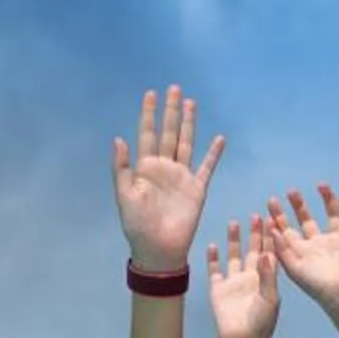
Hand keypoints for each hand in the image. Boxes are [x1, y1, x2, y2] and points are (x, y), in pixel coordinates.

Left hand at [110, 85, 224, 272]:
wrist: (158, 249)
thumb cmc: (137, 225)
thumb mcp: (124, 196)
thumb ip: (122, 168)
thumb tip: (119, 138)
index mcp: (144, 167)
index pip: (147, 134)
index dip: (148, 114)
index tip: (150, 93)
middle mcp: (164, 167)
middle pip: (169, 132)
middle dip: (171, 111)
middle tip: (174, 88)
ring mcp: (181, 176)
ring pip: (186, 143)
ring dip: (189, 124)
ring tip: (191, 103)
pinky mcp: (197, 189)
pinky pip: (206, 167)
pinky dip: (213, 154)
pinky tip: (218, 139)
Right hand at [206, 216, 279, 337]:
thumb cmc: (261, 323)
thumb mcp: (269, 299)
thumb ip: (267, 276)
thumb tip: (266, 253)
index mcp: (266, 279)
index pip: (269, 253)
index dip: (271, 237)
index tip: (273, 220)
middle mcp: (250, 277)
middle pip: (252, 250)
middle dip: (254, 234)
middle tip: (256, 216)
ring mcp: (234, 282)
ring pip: (234, 256)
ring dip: (234, 240)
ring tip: (234, 223)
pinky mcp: (218, 288)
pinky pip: (215, 269)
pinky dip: (213, 258)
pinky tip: (213, 245)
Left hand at [269, 185, 338, 311]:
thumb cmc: (315, 287)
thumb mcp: (293, 269)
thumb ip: (282, 249)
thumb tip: (271, 228)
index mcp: (301, 251)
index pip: (287, 229)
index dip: (279, 215)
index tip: (271, 201)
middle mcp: (317, 244)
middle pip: (306, 219)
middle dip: (299, 205)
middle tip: (291, 191)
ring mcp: (335, 241)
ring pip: (331, 215)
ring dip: (327, 200)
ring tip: (321, 185)